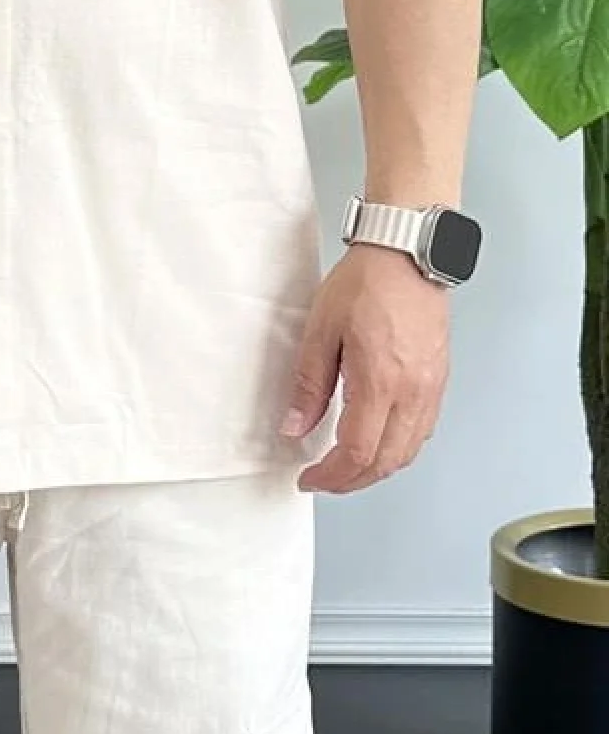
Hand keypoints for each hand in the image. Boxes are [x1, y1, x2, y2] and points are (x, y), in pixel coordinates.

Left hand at [279, 244, 450, 493]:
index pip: (357, 452)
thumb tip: (295, 426)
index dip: (331, 476)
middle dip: (351, 480)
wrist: (407, 253)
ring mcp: (430, 388)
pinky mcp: (438, 379)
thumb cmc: (367, 281)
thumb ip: (309, 384)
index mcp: (380, 382)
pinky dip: (399, 448)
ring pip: (408, 452)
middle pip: (385, 462)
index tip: (309, 478)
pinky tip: (379, 440)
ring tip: (347, 466)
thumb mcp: (321, 330)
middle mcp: (412, 392)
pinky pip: (422, 431)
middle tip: (324, 479)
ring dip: (376, 468)